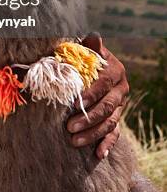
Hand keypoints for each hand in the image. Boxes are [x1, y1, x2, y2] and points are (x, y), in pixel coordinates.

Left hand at [66, 32, 128, 159]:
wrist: (93, 64)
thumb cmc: (82, 55)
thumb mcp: (84, 48)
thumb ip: (87, 45)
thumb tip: (93, 36)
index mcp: (114, 70)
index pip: (103, 84)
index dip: (90, 94)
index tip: (76, 103)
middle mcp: (121, 89)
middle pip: (107, 107)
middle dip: (88, 118)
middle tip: (69, 127)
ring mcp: (120, 105)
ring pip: (110, 122)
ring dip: (93, 133)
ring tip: (74, 141)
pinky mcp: (117, 116)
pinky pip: (115, 133)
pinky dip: (107, 144)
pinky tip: (99, 154)